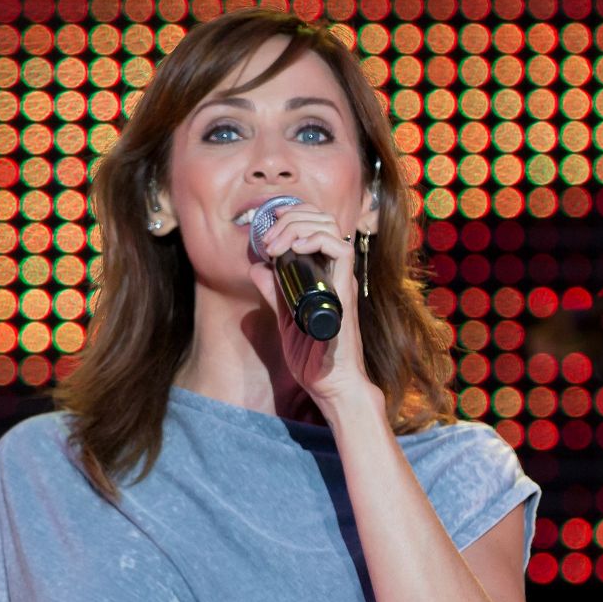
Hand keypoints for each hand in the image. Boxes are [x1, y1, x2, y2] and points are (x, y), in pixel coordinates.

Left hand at [246, 202, 372, 412]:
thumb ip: (274, 292)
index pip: (316, 226)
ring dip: (297, 227)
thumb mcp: (285, 317)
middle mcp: (336, 272)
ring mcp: (341, 280)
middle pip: (322, 219)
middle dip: (291, 218)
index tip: (269, 226)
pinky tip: (295, 249)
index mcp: (324, 274)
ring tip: (276, 246)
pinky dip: (316, 239)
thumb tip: (257, 267)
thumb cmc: (313, 357)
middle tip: (269, 240)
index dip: (293, 216)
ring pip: (329, 227)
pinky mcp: (345, 292)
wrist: (330, 385)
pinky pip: (341, 250)